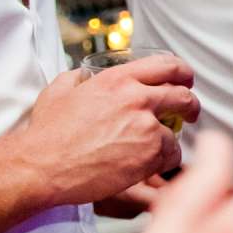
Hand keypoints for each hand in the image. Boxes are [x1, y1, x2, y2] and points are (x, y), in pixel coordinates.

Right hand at [16, 54, 199, 203]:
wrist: (42, 166)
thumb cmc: (47, 133)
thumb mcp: (58, 92)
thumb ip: (75, 79)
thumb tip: (82, 76)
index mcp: (117, 80)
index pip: (167, 65)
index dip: (183, 73)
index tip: (186, 81)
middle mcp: (136, 99)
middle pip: (184, 97)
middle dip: (191, 106)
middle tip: (189, 113)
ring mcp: (146, 127)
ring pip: (176, 133)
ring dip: (168, 143)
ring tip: (151, 152)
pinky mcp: (150, 155)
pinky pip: (171, 157)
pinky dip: (162, 163)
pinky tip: (145, 166)